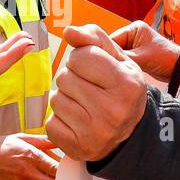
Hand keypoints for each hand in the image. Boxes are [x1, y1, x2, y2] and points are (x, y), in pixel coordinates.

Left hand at [47, 25, 148, 161]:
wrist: (129, 134)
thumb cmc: (119, 89)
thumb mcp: (117, 60)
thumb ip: (94, 38)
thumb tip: (68, 31)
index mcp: (126, 84)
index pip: (81, 57)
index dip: (82, 59)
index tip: (94, 70)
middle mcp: (112, 110)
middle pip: (64, 77)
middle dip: (72, 78)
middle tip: (88, 89)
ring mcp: (94, 132)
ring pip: (55, 99)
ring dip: (64, 98)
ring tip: (83, 104)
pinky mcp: (77, 148)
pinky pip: (50, 122)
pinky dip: (59, 119)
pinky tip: (76, 121)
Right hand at [111, 21, 179, 80]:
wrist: (178, 68)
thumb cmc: (164, 58)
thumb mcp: (141, 58)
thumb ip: (123, 57)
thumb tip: (105, 60)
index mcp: (134, 28)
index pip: (112, 38)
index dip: (106, 51)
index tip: (101, 62)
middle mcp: (133, 34)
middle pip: (113, 46)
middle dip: (112, 57)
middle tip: (108, 69)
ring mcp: (134, 44)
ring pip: (118, 54)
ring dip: (117, 62)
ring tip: (116, 71)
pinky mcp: (136, 54)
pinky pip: (124, 59)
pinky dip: (122, 65)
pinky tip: (120, 72)